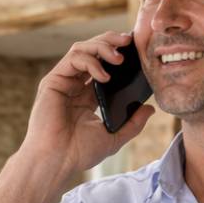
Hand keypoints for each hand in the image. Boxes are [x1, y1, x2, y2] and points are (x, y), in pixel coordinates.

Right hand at [18, 31, 154, 182]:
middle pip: (92, 51)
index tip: (136, 51)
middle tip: (129, 41)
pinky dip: (91, 61)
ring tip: (119, 58)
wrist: (57, 161)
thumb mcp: (113, 137)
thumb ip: (132, 123)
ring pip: (81, 49)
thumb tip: (150, 109)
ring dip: (102, 47)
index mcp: (86, 96)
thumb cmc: (79, 153)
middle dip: (111, 41)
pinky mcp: (53, 81)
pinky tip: (104, 76)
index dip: (118, 54)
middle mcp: (74, 85)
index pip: (103, 66)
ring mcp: (63, 82)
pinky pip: (73, 59)